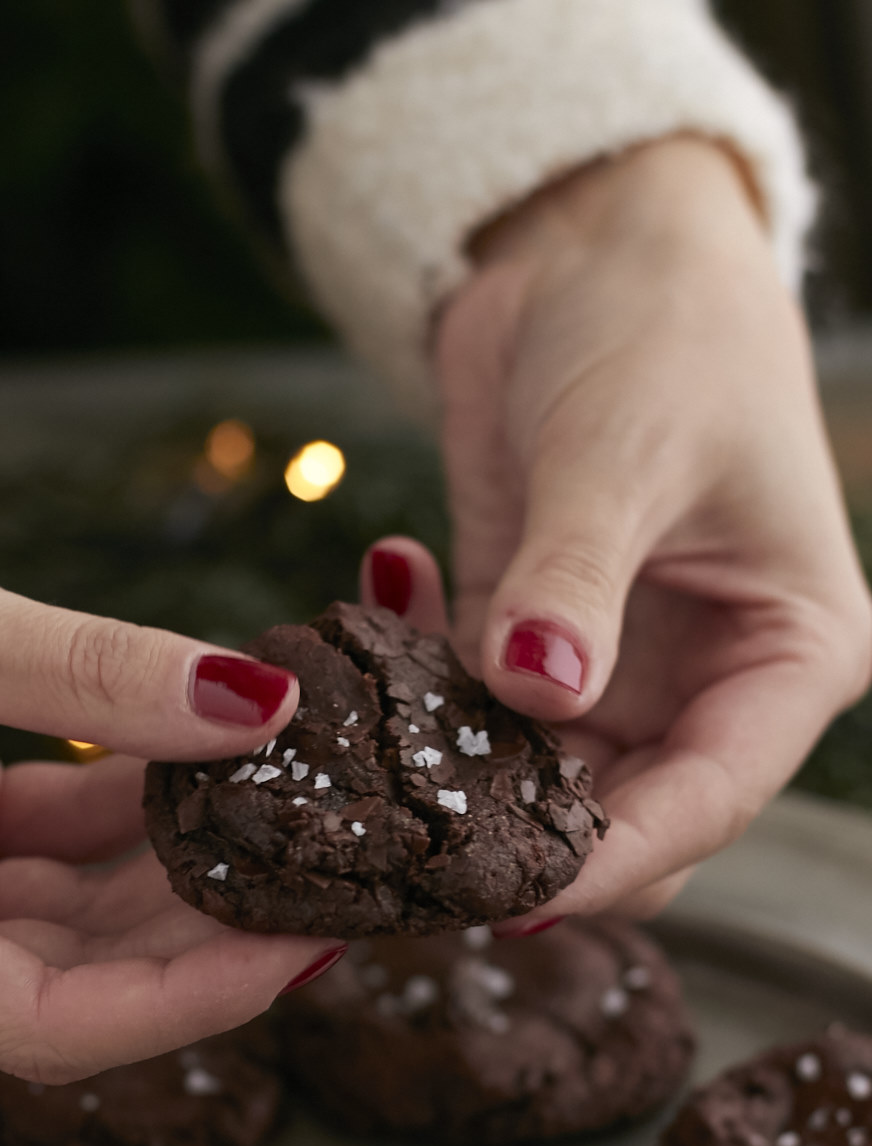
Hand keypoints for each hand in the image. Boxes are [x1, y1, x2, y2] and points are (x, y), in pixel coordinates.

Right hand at [0, 512, 340, 1078]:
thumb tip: (256, 700)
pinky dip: (132, 795)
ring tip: (294, 804)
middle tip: (333, 874)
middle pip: (76, 972)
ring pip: (75, 903)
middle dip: (205, 929)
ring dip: (182, 858)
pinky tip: (212, 748)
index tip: (302, 947)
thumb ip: (86, 672)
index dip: (184, 1003)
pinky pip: (54, 829)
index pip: (40, 1028)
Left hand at [364, 136, 871, 923]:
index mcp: (788, 652)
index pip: (710, 795)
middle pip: (625, 817)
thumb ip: (575, 579)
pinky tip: (366, 633)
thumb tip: (537, 689)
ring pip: (537, 784)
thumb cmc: (662, 327)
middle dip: (527, 846)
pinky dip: (417, 699)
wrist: (593, 246)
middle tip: (413, 860)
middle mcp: (706, 680)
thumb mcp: (622, 450)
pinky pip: (471, 711)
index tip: (513, 895)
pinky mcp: (525, 637)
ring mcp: (612, 667)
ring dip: (453, 780)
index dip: (616, 858)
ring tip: (362, 769)